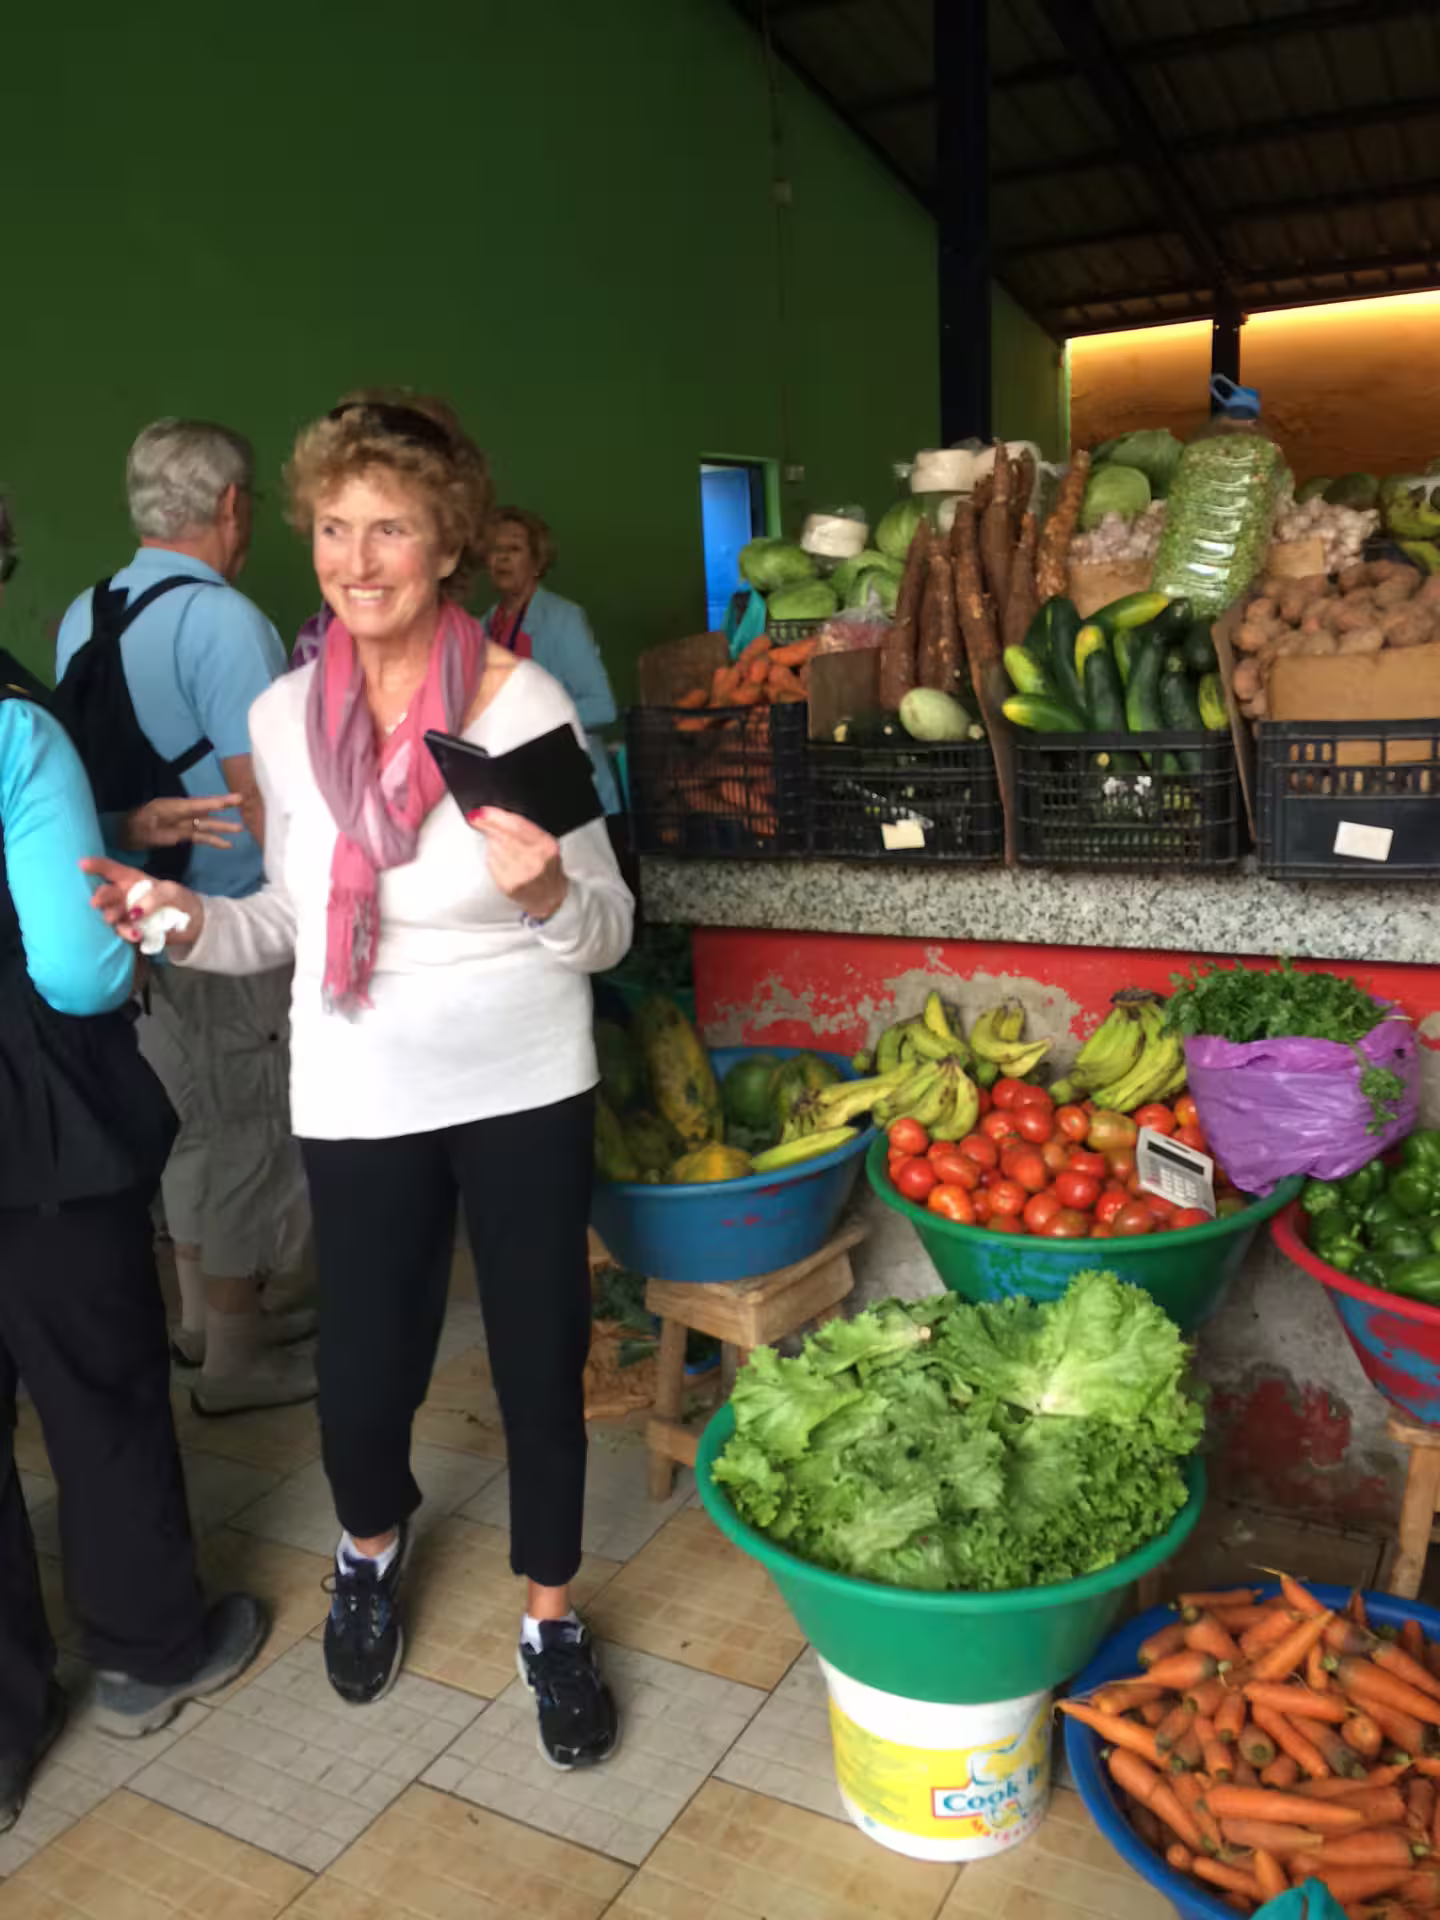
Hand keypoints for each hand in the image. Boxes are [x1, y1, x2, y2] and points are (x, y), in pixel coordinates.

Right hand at [80, 857, 204, 948]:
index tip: (82, 864)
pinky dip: (128, 933)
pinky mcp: (131, 930)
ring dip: (111, 916)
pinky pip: (123, 932)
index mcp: (131, 880)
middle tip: (96, 902)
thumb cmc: (178, 898)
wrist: (191, 922)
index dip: (96, 865)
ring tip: (113, 918)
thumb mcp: (170, 891)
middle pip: (105, 894)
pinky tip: (136, 934)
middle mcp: (123, 896)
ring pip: (110, 914)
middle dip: (100, 897)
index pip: (111, 870)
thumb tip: (134, 912)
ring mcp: (125, 914)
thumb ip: (154, 897)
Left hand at [118, 793, 243, 852]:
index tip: (227, 801)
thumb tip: (163, 831)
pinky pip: (201, 836)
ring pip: (206, 824)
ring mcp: (183, 824)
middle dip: (222, 806)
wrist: (124, 832)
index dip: (211, 803)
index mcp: (171, 807)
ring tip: (240, 828)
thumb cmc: (130, 826)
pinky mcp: (183, 835)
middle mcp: (181, 813)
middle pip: (204, 810)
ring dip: (222, 827)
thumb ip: (150, 826)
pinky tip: (227, 844)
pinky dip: (214, 840)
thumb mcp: (137, 824)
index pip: (194, 805)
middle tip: (241, 800)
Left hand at [470, 808, 567, 921]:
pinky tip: (498, 857)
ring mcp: (521, 875)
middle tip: (478, 819)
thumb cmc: (547, 867)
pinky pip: (492, 863)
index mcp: (546, 846)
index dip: (496, 816)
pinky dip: (492, 856)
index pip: (516, 825)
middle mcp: (535, 861)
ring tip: (496, 842)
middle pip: (502, 836)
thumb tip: (496, 816)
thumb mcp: (546, 843)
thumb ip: (525, 828)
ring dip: (491, 841)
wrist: (550, 897)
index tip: (483, 811)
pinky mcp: (509, 885)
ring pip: (495, 848)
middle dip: (487, 825)